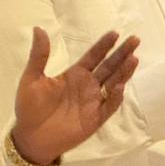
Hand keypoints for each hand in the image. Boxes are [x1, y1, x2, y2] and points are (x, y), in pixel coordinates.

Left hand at [10, 28, 139, 165]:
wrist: (29, 137)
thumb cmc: (29, 107)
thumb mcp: (32, 78)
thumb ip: (39, 55)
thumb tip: (38, 28)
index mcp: (75, 74)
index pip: (94, 56)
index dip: (104, 45)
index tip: (115, 33)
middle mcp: (88, 86)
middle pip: (109, 66)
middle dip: (122, 54)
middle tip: (135, 39)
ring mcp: (93, 102)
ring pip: (113, 83)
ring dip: (124, 72)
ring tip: (134, 58)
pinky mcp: (95, 119)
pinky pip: (109, 106)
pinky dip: (115, 97)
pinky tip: (119, 86)